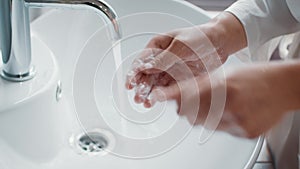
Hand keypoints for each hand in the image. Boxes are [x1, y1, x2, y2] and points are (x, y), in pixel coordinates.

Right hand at [125, 26, 223, 106]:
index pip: (141, 61)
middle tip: (138, 98)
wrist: (220, 43)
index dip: (134, 74)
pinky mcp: (180, 78)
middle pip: (147, 75)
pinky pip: (168, 88)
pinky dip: (163, 95)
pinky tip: (158, 100)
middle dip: (141, 87)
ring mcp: (170, 69)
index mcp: (158, 46)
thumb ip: (163, 58)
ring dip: (150, 93)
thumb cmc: (200, 37)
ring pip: (156, 84)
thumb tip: (147, 67)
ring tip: (146, 103)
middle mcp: (162, 59)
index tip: (130, 84)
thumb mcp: (180, 46)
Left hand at [149, 62, 299, 137]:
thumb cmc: (255, 76)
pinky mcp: (245, 133)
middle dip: (187, 108)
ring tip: (219, 104)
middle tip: (192, 100)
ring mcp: (238, 122)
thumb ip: (201, 84)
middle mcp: (230, 106)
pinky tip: (232, 112)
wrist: (282, 87)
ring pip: (205, 125)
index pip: (188, 94)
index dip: (170, 95)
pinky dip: (220, 122)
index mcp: (224, 87)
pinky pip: (221, 131)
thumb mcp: (226, 74)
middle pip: (192, 114)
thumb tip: (180, 91)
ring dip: (204, 116)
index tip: (157, 96)